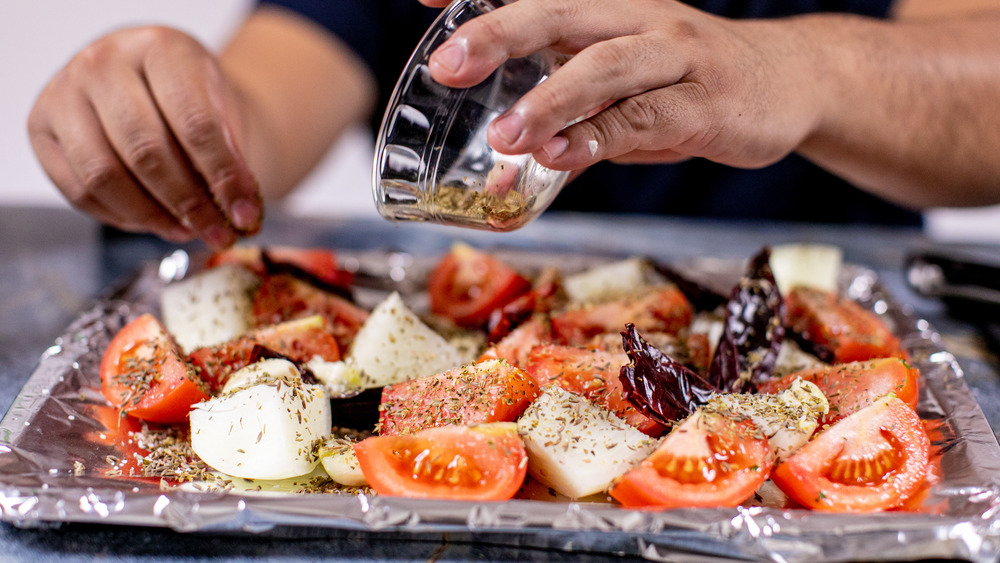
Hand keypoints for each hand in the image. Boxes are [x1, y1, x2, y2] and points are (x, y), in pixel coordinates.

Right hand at [28, 26, 261, 248]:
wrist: (155, 83)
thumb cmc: (194, 99)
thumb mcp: (224, 112)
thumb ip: (229, 156)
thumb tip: (237, 213)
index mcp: (160, 48)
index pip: (195, 123)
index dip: (223, 176)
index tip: (246, 212)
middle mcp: (103, 63)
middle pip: (146, 152)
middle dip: (189, 204)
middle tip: (218, 233)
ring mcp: (64, 92)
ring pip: (105, 175)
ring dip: (152, 216)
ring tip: (187, 231)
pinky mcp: (41, 127)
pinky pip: (78, 190)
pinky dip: (120, 216)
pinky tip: (152, 222)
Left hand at [418, 0, 822, 172]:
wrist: (791, 81)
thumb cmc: (690, 84)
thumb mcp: (625, 90)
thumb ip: (568, 121)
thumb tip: (505, 169)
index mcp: (609, 12)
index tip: (423, 0)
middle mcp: (639, 20)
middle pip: (562, 14)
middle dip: (501, 35)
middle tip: (448, 66)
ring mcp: (676, 56)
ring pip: (606, 66)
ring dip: (550, 100)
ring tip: (504, 135)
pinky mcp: (705, 103)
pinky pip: (645, 119)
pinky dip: (598, 139)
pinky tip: (560, 157)